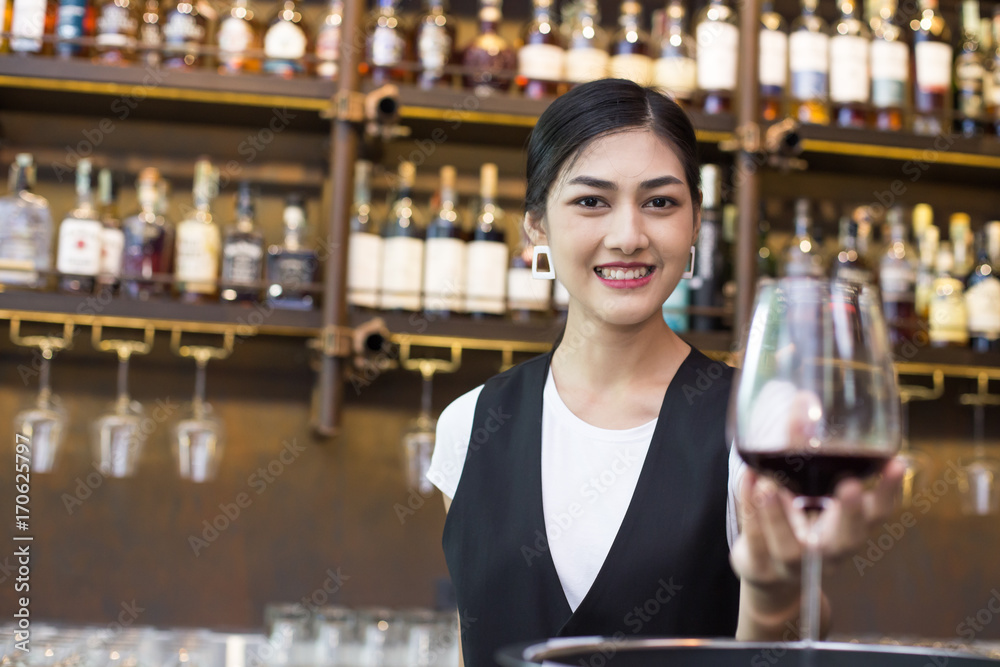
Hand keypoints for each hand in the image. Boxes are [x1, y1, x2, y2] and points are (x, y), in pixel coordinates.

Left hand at [730, 457, 905, 639]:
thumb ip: (803, 448)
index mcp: (848, 528)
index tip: (897, 462)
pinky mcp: (760, 565)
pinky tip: (748, 480)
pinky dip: (750, 510)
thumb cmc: (794, 519)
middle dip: (851, 513)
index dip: (889, 491)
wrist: (768, 573)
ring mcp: (792, 563)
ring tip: (770, 486)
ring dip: (780, 517)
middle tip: (850, 486)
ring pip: (791, 550)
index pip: (878, 512)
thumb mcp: (804, 486)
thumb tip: (802, 401)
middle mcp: (827, 549)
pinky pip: (754, 539)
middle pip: (847, 539)